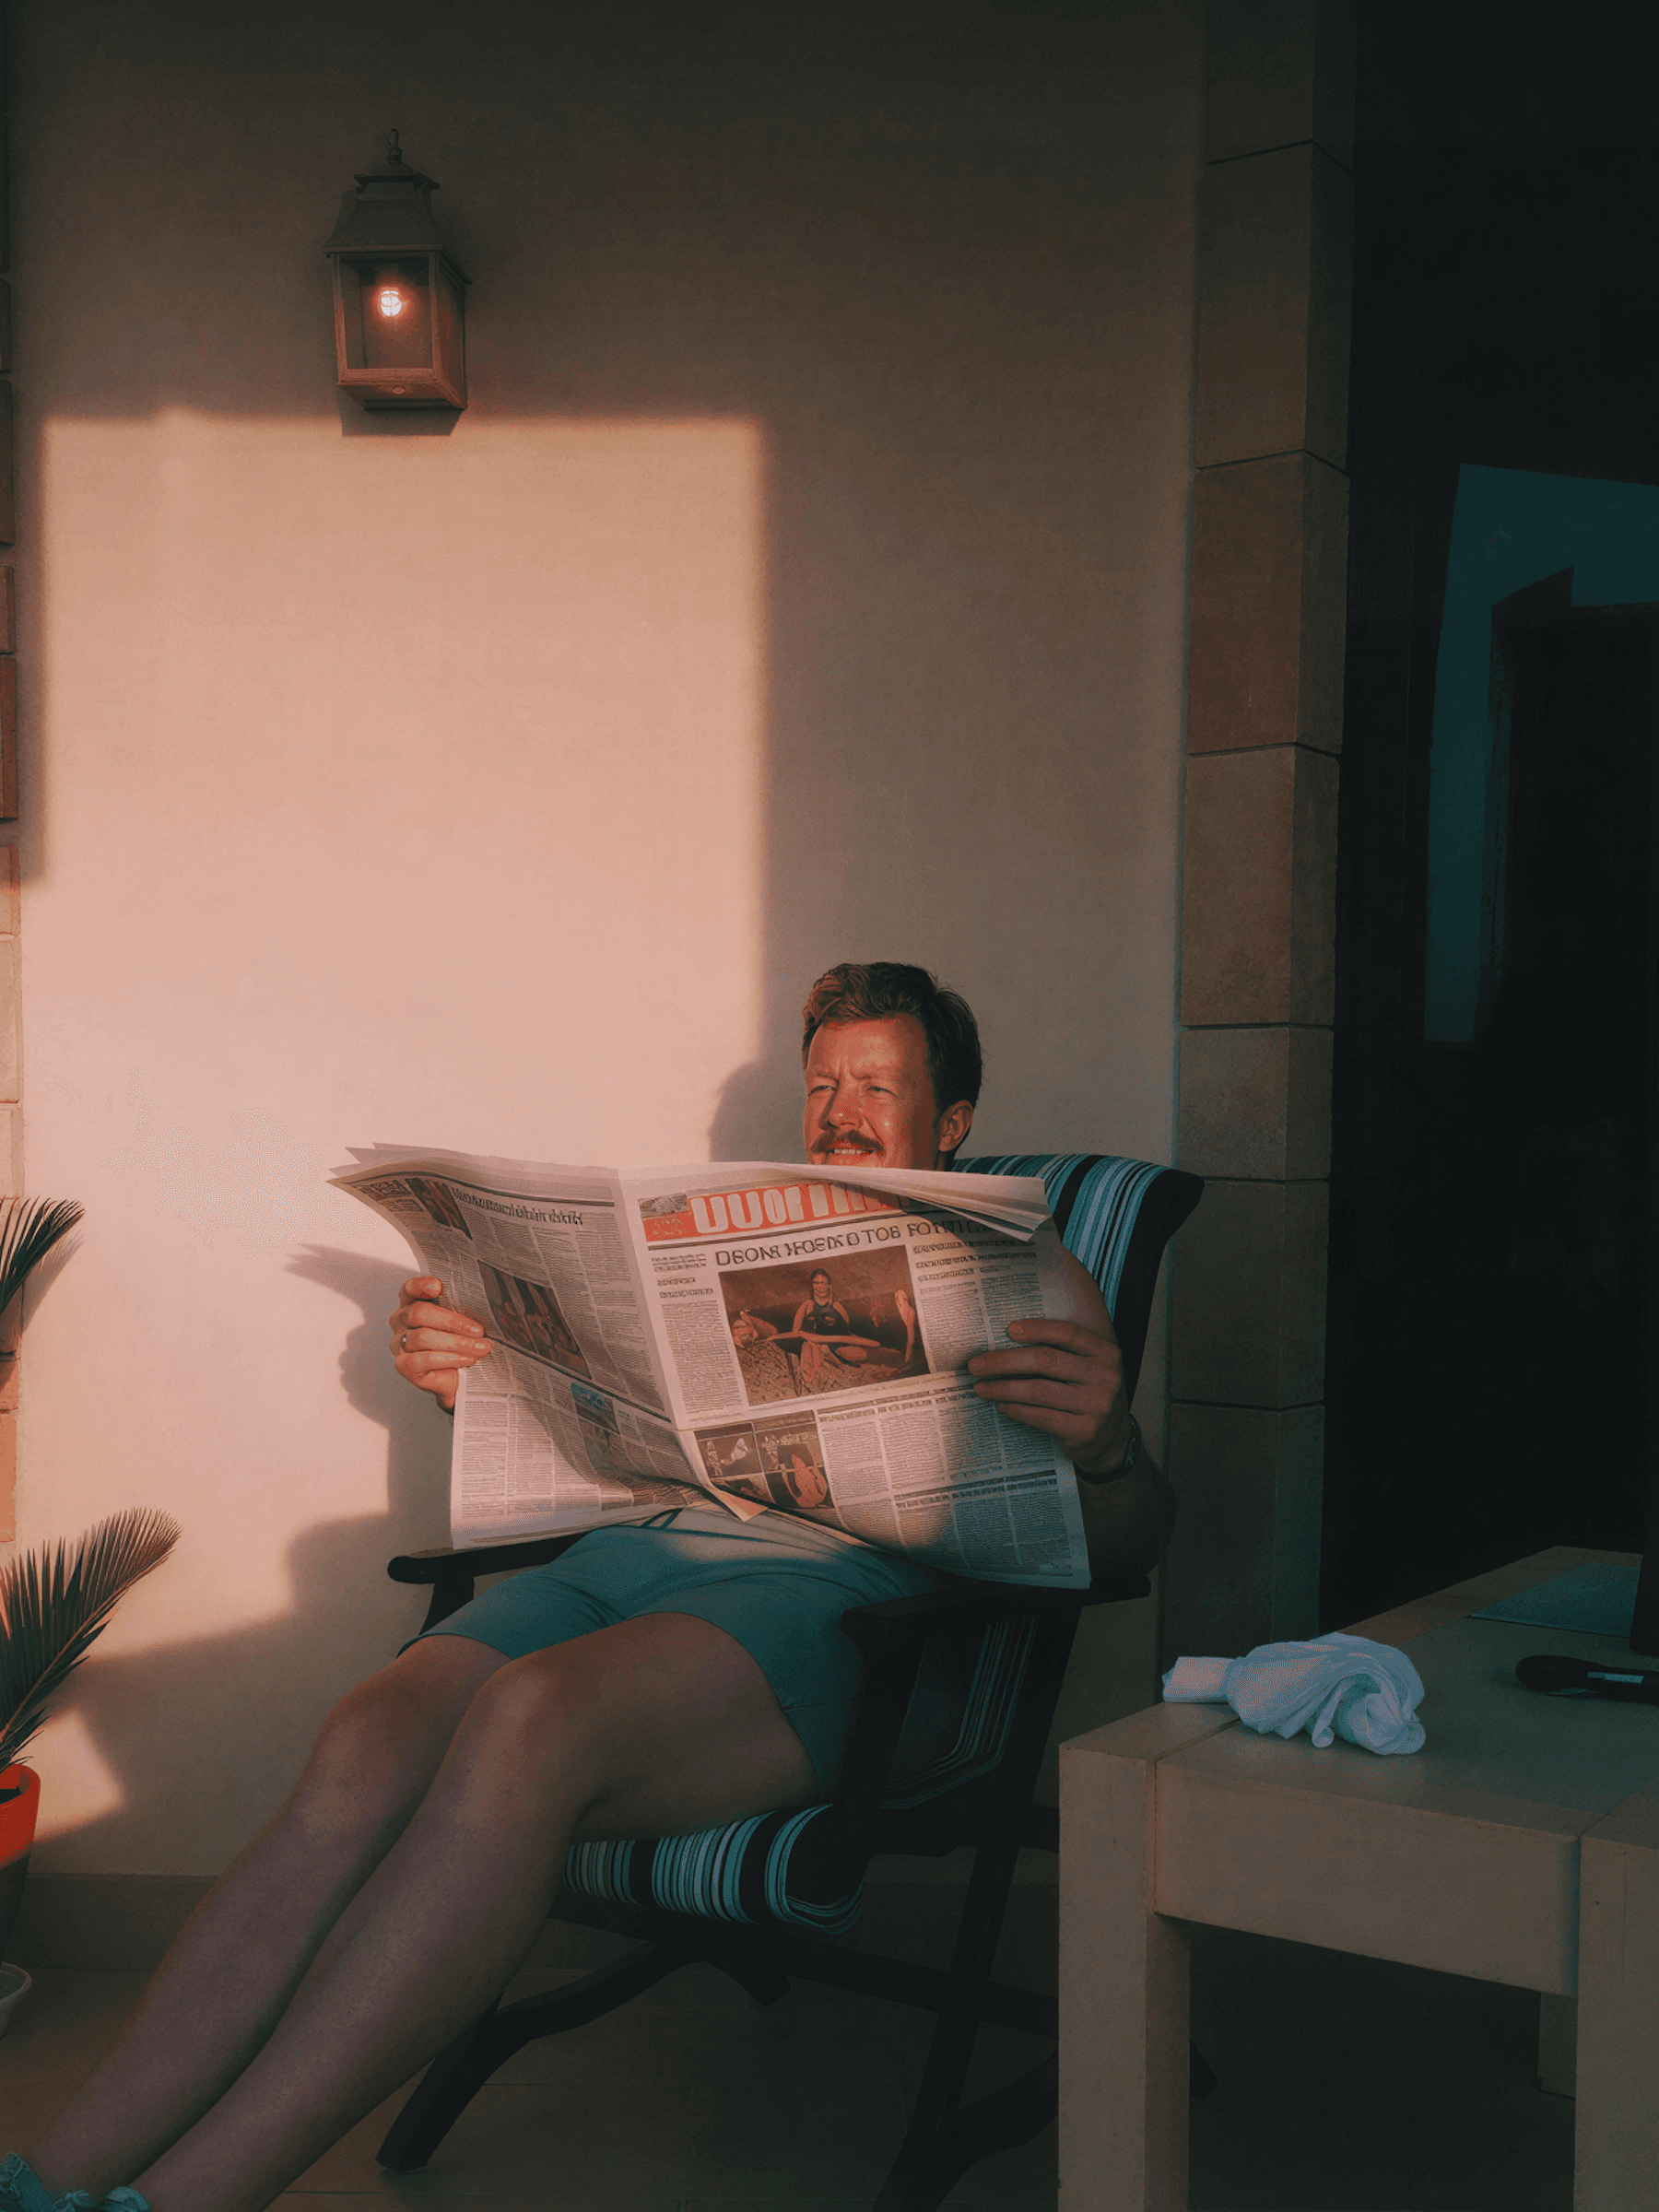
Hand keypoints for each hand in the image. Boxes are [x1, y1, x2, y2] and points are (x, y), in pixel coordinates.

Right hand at [389, 1275, 491, 1412]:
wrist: (461, 1377)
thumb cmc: (461, 1343)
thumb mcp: (464, 1321)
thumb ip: (463, 1307)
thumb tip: (484, 1301)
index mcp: (413, 1303)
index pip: (409, 1288)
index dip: (421, 1285)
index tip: (439, 1286)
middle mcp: (402, 1321)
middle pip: (419, 1312)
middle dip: (453, 1321)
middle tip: (478, 1330)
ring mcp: (399, 1343)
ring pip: (423, 1338)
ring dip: (457, 1343)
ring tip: (480, 1348)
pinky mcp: (403, 1365)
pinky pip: (422, 1360)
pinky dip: (448, 1359)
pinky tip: (466, 1359)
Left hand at [965, 1250, 1130, 1474]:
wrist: (1112, 1440)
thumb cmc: (1090, 1395)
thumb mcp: (1090, 1367)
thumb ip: (1064, 1352)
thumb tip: (1008, 1338)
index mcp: (1106, 1353)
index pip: (1068, 1333)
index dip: (1037, 1329)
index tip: (1008, 1330)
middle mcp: (1105, 1377)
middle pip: (1045, 1361)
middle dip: (1005, 1361)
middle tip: (976, 1365)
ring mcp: (1097, 1406)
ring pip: (1038, 1390)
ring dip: (1003, 1388)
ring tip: (981, 1388)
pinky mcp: (1083, 1431)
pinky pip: (1040, 1416)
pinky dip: (1016, 1410)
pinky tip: (1002, 1406)